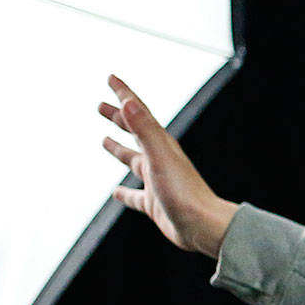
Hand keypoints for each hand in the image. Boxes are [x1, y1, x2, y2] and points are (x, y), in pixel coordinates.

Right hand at [98, 74, 238, 257]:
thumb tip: (129, 102)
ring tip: (104, 140)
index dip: (124, 94)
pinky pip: (135, 195)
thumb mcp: (159, 157)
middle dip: (118, 117)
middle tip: (100, 106)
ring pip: (134, 161)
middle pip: (136, 133)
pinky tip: (116, 192)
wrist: (204, 226)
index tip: (111, 78)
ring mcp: (158, 182)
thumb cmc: (184, 193)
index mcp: (161, 145)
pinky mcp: (156, 203)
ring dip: (119, 149)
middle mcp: (159, 160)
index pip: (139, 112)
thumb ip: (144, 130)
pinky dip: (124, 192)